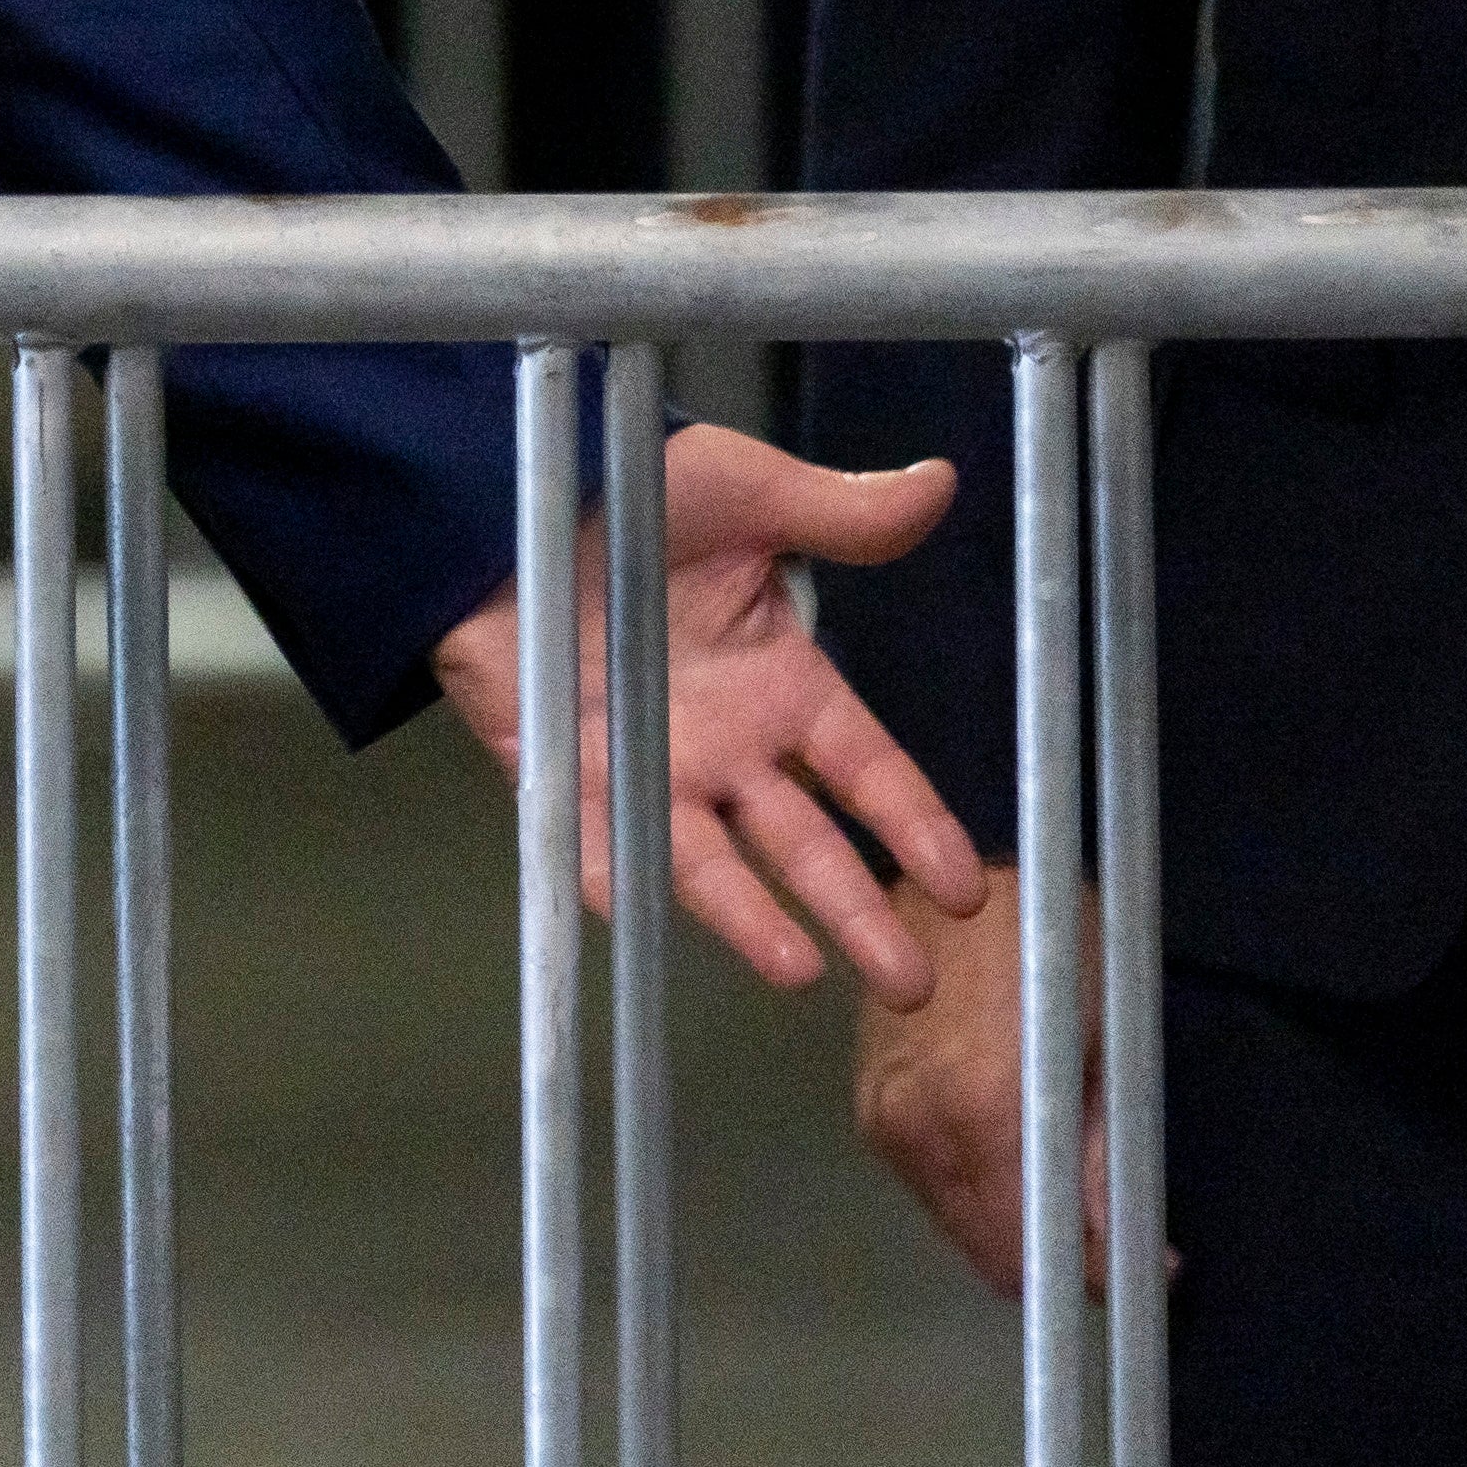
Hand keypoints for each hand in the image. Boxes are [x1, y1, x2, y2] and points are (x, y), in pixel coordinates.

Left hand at [427, 428, 980, 997]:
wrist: (504, 494)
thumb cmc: (628, 486)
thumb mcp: (739, 488)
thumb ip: (832, 512)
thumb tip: (938, 484)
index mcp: (778, 683)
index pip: (864, 770)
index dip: (914, 825)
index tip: (963, 888)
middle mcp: (723, 744)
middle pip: (803, 842)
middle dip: (857, 910)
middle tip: (911, 983)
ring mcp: (645, 768)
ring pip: (709, 862)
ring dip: (751, 919)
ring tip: (800, 972)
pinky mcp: (565, 774)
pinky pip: (591, 840)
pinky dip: (612, 875)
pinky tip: (639, 913)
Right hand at [850, 871, 1142, 1293]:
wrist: (956, 872)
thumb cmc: (1054, 938)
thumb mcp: (1106, 1044)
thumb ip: (1104, 1162)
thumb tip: (1137, 1260)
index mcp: (980, 1113)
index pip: (1027, 1253)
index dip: (1087, 1275)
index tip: (1137, 1268)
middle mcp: (915, 1127)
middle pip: (986, 1250)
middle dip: (1052, 1258)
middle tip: (1111, 1231)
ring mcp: (881, 1118)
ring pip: (954, 1223)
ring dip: (1012, 1227)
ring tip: (1069, 1186)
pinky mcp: (867, 1104)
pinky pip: (929, 1185)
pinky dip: (977, 1194)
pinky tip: (1014, 1157)